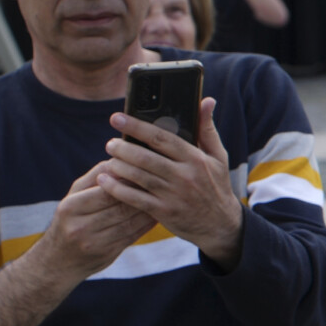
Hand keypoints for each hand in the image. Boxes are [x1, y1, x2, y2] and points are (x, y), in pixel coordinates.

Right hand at [36, 166, 159, 279]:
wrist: (58, 260)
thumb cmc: (70, 218)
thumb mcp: (74, 196)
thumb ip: (95, 177)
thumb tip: (120, 159)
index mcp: (71, 207)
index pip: (106, 190)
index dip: (128, 180)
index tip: (145, 169)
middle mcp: (80, 226)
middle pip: (120, 206)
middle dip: (141, 193)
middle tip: (161, 182)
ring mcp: (94, 243)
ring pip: (129, 222)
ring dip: (148, 209)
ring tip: (162, 196)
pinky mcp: (107, 255)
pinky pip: (132, 236)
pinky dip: (146, 224)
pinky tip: (157, 214)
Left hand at [100, 103, 246, 267]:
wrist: (220, 225)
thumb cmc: (216, 185)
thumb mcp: (218, 156)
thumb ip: (207, 129)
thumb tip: (206, 100)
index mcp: (195, 158)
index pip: (162, 137)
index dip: (136, 126)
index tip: (117, 118)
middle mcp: (184, 175)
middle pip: (146, 157)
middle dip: (122, 148)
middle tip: (110, 143)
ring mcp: (173, 195)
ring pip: (138, 177)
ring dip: (118, 167)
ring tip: (107, 160)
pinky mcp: (164, 212)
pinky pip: (135, 199)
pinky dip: (117, 189)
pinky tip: (105, 181)